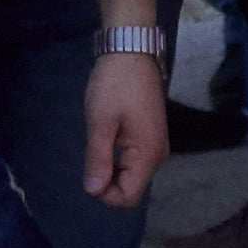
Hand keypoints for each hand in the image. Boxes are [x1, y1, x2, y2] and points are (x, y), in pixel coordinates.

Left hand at [79, 50, 168, 210]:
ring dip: (111, 168)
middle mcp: (158, 155)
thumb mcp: (100, 121)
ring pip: (131, 175)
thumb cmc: (115, 84)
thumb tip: (93, 191)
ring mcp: (157, 145)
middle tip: (92, 151)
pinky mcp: (152, 136)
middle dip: (107, 180)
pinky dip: (118, 157)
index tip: (89, 170)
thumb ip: (98, 159)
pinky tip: (108, 136)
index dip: (105, 193)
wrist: (131, 50)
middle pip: (130, 187)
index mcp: (148, 154)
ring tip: (100, 140)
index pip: (128, 196)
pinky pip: (134, 161)